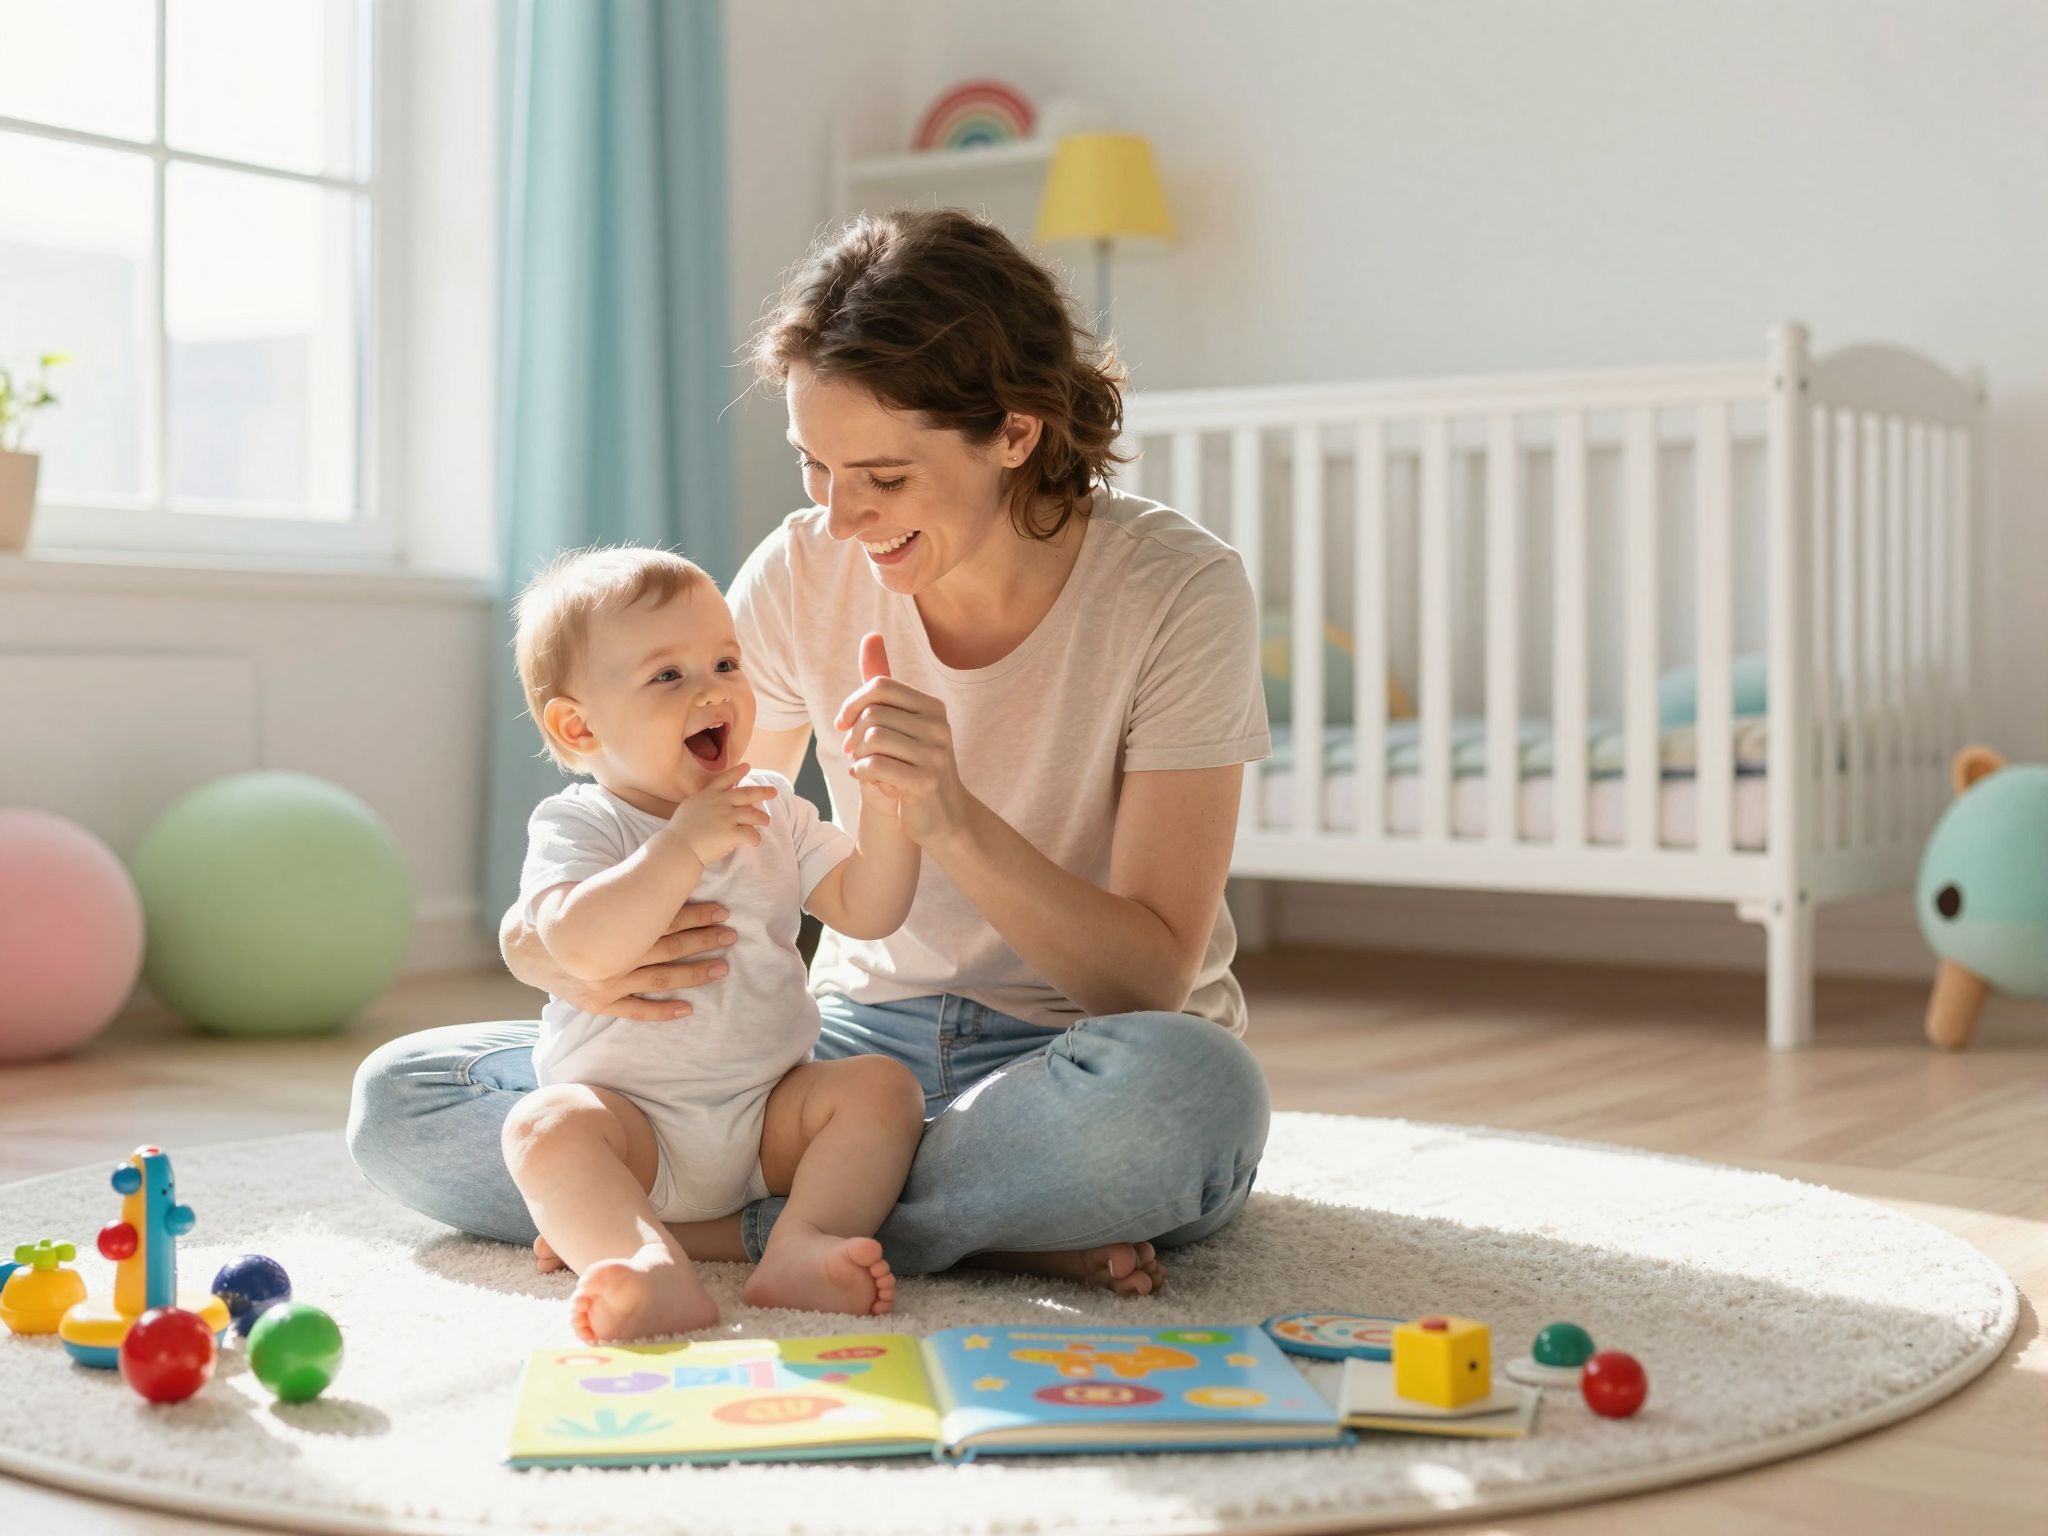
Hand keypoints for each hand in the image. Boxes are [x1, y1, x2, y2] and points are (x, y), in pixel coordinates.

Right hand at [518, 902, 737, 1019]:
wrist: (526, 947)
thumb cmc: (567, 916)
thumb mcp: (594, 896)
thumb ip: (626, 890)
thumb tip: (663, 870)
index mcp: (615, 927)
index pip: (664, 919)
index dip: (696, 914)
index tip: (722, 910)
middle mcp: (614, 956)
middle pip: (669, 948)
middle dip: (703, 940)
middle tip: (731, 936)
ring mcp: (607, 982)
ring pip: (659, 978)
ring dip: (693, 974)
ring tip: (722, 969)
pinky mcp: (599, 1002)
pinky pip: (635, 1010)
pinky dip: (662, 1011)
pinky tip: (688, 1009)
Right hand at [663, 763, 776, 864]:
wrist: (678, 847)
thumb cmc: (680, 831)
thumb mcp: (689, 807)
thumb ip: (703, 801)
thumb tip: (712, 800)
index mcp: (708, 795)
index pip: (725, 779)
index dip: (737, 772)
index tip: (747, 766)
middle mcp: (720, 802)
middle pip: (747, 793)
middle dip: (763, 791)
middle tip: (774, 791)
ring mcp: (727, 817)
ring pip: (754, 814)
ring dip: (763, 818)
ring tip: (766, 821)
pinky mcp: (732, 833)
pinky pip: (752, 834)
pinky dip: (755, 839)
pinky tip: (755, 842)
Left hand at [835, 634, 974, 846]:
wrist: (942, 816)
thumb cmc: (914, 765)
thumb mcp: (901, 722)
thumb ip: (883, 683)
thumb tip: (871, 637)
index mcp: (932, 707)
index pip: (880, 687)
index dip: (853, 703)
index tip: (843, 722)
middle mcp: (938, 726)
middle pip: (873, 714)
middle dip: (851, 733)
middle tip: (851, 750)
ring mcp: (934, 755)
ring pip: (872, 739)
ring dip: (856, 754)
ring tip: (860, 763)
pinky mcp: (925, 782)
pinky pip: (875, 765)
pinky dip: (861, 772)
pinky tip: (864, 778)